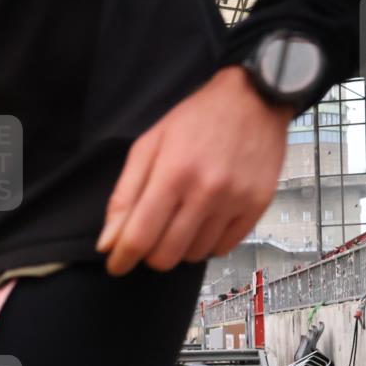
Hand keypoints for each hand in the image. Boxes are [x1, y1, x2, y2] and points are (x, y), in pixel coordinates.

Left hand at [96, 66, 293, 275]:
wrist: (253, 100)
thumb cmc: (194, 121)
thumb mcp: (147, 147)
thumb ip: (124, 196)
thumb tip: (109, 242)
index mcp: (172, 174)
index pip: (139, 237)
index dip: (122, 258)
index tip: (116, 265)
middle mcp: (205, 192)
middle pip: (166, 255)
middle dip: (150, 254)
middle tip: (150, 237)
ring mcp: (234, 202)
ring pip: (194, 255)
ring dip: (179, 247)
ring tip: (179, 220)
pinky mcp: (257, 207)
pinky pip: (223, 249)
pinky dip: (207, 243)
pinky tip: (203, 222)